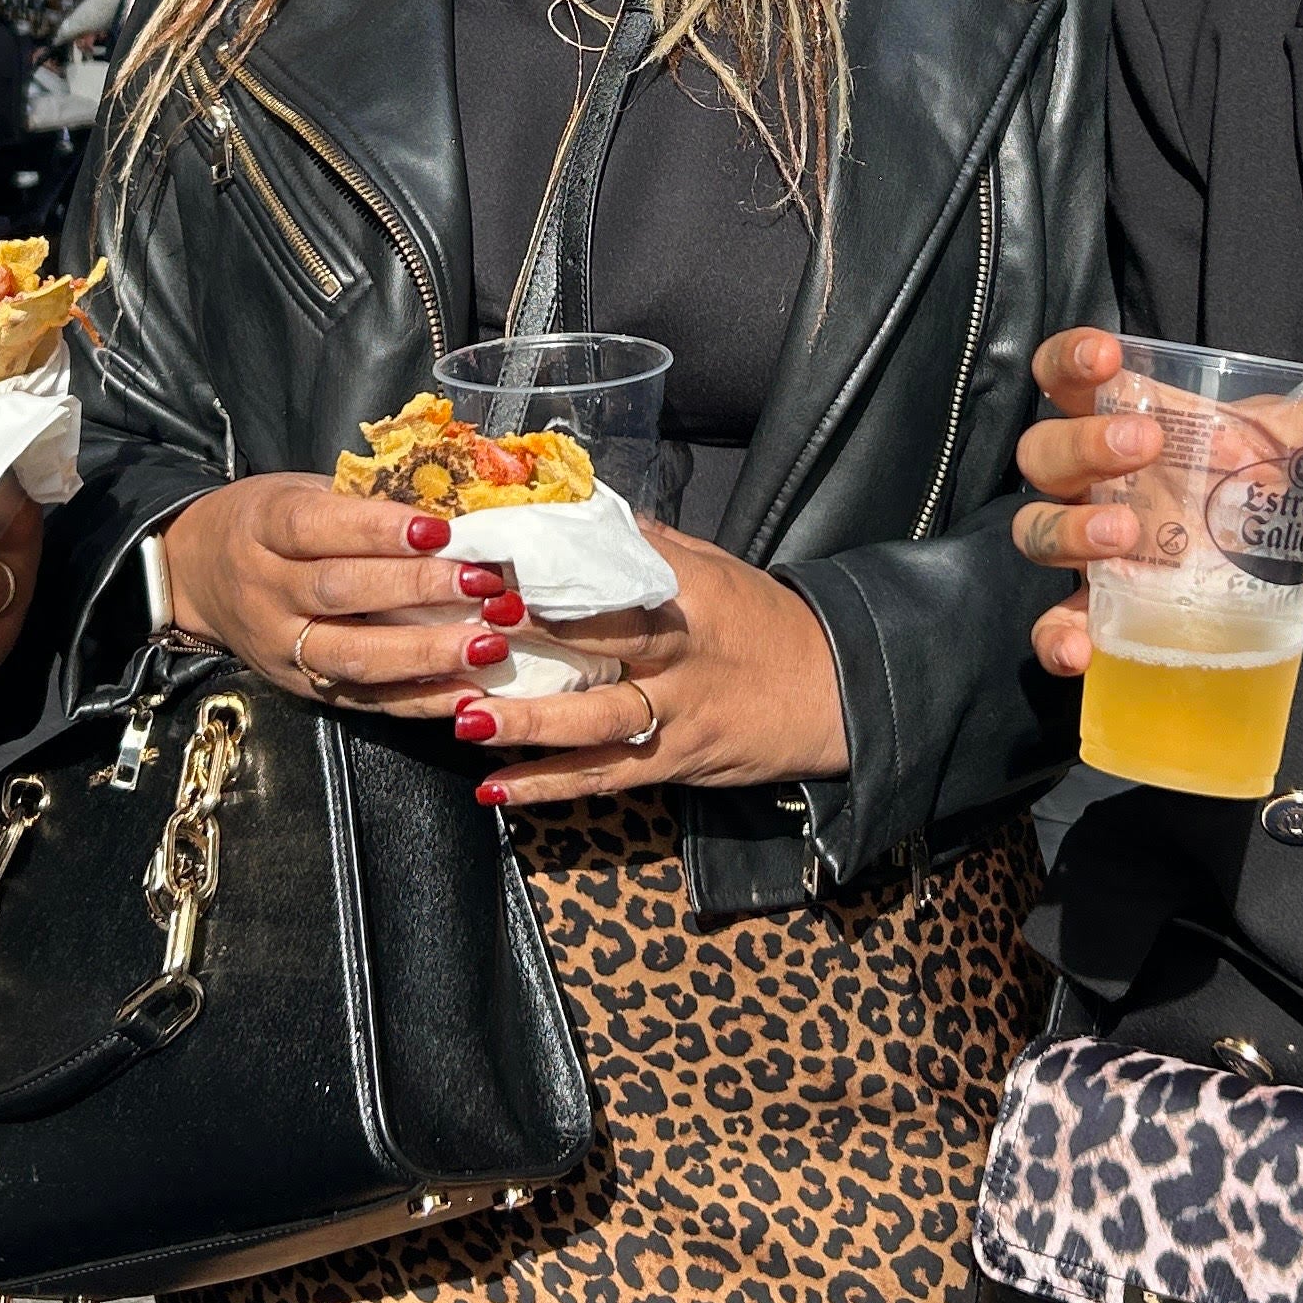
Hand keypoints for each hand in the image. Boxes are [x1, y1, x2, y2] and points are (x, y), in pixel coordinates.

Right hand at [159, 474, 492, 717]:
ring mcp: (279, 646)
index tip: (442, 531)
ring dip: (426, 654)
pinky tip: (467, 693)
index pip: (317, 528)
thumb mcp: (300, 492)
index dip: (379, 530)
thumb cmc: (266, 523)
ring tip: (487, 644)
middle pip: (339, 591)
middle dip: (417, 590)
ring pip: (352, 656)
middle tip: (483, 586)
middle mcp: (265, 590)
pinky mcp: (300, 689)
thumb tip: (456, 510)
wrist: (197, 575)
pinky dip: (418, 700)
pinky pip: (363, 700)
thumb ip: (364, 502)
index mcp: (263, 526)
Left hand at [453, 521, 848, 804]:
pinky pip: (606, 777)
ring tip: (465, 719)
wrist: (837, 693)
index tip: (492, 563)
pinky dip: (549, 787)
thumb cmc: (769, 623)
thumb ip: (649, 545)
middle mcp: (681, 652)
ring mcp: (679, 712)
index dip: (551, 571)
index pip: (613, 574)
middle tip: (467, 632)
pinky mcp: (677, 762)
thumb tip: (582, 512)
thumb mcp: (717, 569)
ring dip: (527, 724)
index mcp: (688, 593)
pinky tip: (496, 791)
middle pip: (600, 641)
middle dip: (531, 637)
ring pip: (596, 721)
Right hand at [1011, 328, 1302, 677]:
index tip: (1105, 356)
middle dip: (1084, 442)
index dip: (1069, 358)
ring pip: (1033, 531)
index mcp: (1113, 423)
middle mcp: (1082, 482)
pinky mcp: (1086, 611)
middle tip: (1144, 445)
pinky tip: (1082, 651)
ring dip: (1069, 529)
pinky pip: (1047, 625)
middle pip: (1043, 453)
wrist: (1228, 566)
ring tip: (1124, 531)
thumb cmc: (1231, 485)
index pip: (1063, 376)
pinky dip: (1055, 639)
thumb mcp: (1270, 453)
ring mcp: (1079, 548)